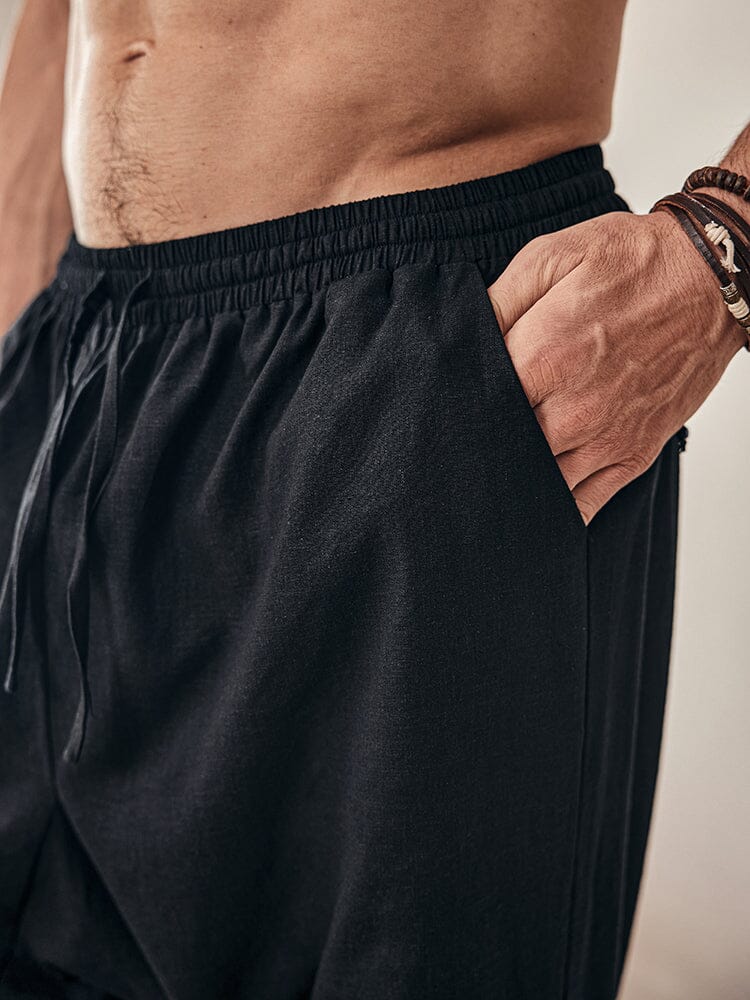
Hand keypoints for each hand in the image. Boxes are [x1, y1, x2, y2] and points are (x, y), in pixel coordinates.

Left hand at [486, 209, 746, 524]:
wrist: (712, 279)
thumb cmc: (632, 263)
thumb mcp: (551, 256)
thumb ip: (498, 303)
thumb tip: (457, 339)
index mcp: (545, 358)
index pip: (474, 406)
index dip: (455, 407)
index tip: (445, 405)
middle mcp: (573, 410)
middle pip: (502, 450)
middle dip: (479, 445)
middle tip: (460, 440)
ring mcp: (605, 439)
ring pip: (536, 484)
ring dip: (511, 480)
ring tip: (490, 469)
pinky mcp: (632, 455)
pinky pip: (582, 504)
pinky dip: (553, 509)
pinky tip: (531, 501)